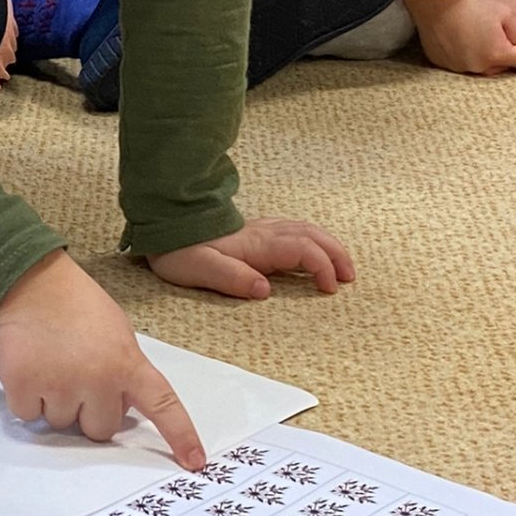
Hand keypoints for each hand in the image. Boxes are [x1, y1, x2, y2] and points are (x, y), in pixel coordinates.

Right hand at [0, 250, 204, 468]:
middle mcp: (98, 378)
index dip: (180, 435)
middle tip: (75, 375)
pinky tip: (29, 366)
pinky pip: (28, 415)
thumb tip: (121, 410)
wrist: (32, 281)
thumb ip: (126, 372)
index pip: (162, 405)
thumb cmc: (77, 306)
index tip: (194, 460)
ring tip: (50, 362)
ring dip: (55, 402)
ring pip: (61, 424)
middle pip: (100, 430)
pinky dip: (26, 398)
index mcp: (127, 363)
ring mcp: (60, 384)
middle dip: (88, 411)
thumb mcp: (118, 334)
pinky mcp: (24, 385)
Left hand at [148, 219, 353, 300]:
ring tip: (342, 268)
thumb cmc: (180, 251)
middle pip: (312, 236)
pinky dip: (314, 241)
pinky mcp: (256, 232)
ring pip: (306, 230)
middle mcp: (264, 234)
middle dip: (336, 254)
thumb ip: (232, 278)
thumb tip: (263, 289)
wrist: (166, 226)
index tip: (329, 288)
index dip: (322, 266)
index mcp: (256, 245)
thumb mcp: (199, 269)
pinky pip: (294, 231)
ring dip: (328, 246)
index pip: (302, 249)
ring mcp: (261, 230)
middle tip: (350, 277)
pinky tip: (315, 252)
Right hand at [404, 0, 515, 75]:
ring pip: (482, 67)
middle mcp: (479, 66)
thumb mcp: (511, 15)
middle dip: (504, 52)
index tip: (509, 28)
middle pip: (503, 66)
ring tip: (477, 33)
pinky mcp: (444, 65)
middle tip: (492, 30)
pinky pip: (461, 64)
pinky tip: (461, 38)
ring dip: (485, 55)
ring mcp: (459, 67)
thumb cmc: (474, 6)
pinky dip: (464, 55)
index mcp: (499, 55)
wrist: (436, 2)